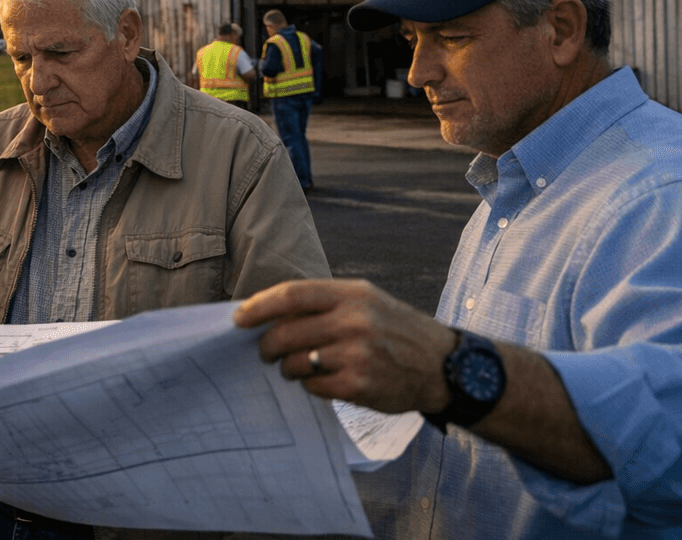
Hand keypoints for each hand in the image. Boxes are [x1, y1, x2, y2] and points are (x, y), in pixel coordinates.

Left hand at [234, 278, 455, 413]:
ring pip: (295, 362)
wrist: (442, 365)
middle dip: (267, 345)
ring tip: (296, 367)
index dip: (259, 306)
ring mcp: (356, 355)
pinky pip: (314, 386)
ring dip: (288, 367)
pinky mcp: (358, 385)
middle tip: (264, 351)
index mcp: (351, 294)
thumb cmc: (394, 328)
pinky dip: (310, 385)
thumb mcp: (365, 300)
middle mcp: (353, 321)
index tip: (238, 318)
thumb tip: (269, 311)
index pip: (291, 295)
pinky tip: (321, 380)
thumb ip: (323, 302)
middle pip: (286, 332)